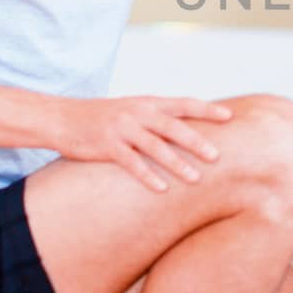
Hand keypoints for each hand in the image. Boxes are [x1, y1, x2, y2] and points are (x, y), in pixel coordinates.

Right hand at [55, 94, 233, 192]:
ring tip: (195, 178)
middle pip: (173, 127)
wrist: (63, 118)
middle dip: (197, 142)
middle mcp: (138, 112)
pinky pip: (131, 162)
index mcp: (147, 103)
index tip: (230, 116)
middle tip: (217, 156)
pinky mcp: (107, 145)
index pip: (184, 104)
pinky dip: (148, 176)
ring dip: (177, 163)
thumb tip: (188, 130)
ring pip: (155, 147)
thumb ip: (157, 118)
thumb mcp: (132, 110)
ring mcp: (122, 128)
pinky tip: (162, 189)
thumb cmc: (103, 118)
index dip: (207, 109)